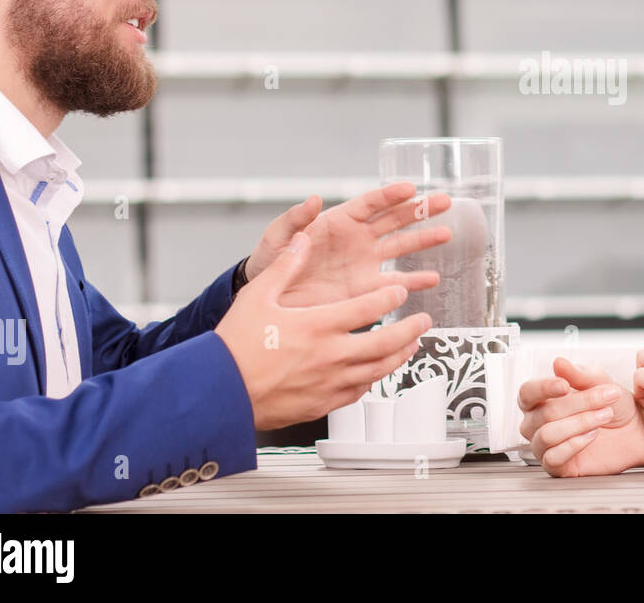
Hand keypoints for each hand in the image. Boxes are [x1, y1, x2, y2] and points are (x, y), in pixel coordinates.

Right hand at [214, 231, 434, 429]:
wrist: (219, 394)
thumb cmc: (234, 346)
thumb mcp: (257, 297)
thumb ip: (285, 266)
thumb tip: (302, 240)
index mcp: (318, 325)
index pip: (369, 308)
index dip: (391, 297)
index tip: (401, 289)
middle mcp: (331, 355)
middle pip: (386, 342)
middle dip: (410, 329)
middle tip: (424, 320)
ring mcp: (330, 382)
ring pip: (378, 369)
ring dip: (400, 355)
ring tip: (412, 345)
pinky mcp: (323, 404)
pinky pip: (359, 391)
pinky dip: (373, 378)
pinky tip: (377, 372)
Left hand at [243, 182, 451, 307]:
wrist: (272, 299)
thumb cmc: (272, 262)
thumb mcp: (277, 238)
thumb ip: (294, 220)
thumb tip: (312, 199)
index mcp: (339, 221)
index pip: (371, 203)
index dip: (391, 195)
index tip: (411, 188)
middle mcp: (358, 239)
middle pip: (396, 219)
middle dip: (420, 210)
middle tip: (445, 201)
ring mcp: (366, 263)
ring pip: (402, 247)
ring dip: (425, 240)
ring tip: (447, 234)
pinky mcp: (366, 289)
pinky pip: (395, 283)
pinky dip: (414, 282)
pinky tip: (432, 279)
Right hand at [518, 358, 643, 476]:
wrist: (636, 429)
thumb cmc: (614, 404)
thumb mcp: (600, 381)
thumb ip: (579, 373)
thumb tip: (558, 363)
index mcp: (541, 399)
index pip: (527, 392)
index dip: (543, 388)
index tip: (564, 385)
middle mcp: (537, 422)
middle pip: (544, 413)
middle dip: (579, 404)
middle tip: (605, 397)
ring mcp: (545, 445)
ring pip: (547, 435)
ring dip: (580, 423)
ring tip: (604, 416)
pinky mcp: (557, 465)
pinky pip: (553, 457)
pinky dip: (574, 444)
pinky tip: (593, 435)